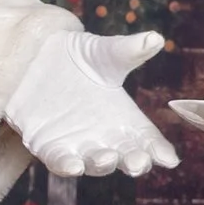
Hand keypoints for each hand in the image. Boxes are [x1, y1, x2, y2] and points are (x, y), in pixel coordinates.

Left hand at [4, 30, 179, 177]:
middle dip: (134, 162)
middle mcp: (106, 137)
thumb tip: (155, 38)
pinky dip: (67, 166)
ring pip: (95, 163)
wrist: (34, 58)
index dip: (159, 150)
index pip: (147, 139)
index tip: (169, 159)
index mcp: (126, 119)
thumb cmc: (77, 57)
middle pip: (126, 156)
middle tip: (139, 162)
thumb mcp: (104, 52)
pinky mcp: (50, 147)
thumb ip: (129, 50)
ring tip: (109, 158)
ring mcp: (79, 145)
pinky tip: (73, 166)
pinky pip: (60, 161)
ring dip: (102, 165)